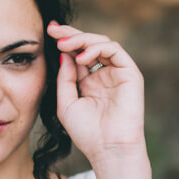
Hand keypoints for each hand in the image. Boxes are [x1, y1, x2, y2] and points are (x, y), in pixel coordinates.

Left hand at [50, 21, 145, 162]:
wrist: (108, 149)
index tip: (48, 31)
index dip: (64, 41)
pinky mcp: (130, 74)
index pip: (77, 54)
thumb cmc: (87, 132)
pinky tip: (81, 57)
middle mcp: (104, 75)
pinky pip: (115, 50)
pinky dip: (97, 48)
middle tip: (53, 29)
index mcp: (89, 82)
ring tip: (65, 44)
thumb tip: (65, 54)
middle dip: (71, 34)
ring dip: (82, 40)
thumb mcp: (66, 103)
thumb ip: (65, 78)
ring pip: (102, 43)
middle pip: (89, 44)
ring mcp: (118, 73)